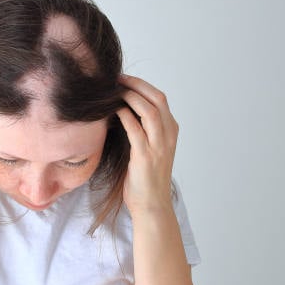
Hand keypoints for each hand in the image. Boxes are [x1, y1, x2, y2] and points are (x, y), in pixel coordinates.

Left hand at [116, 74, 178, 217]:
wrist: (151, 205)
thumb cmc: (145, 177)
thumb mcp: (150, 147)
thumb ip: (143, 128)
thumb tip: (121, 107)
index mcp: (171, 131)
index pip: (160, 98)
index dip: (141, 85)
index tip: (123, 79)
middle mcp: (169, 135)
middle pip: (157, 99)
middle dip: (136, 85)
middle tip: (117, 79)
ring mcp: (159, 146)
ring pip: (150, 111)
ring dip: (130, 97)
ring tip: (113, 91)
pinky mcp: (145, 156)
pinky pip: (135, 129)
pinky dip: (124, 115)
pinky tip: (113, 110)